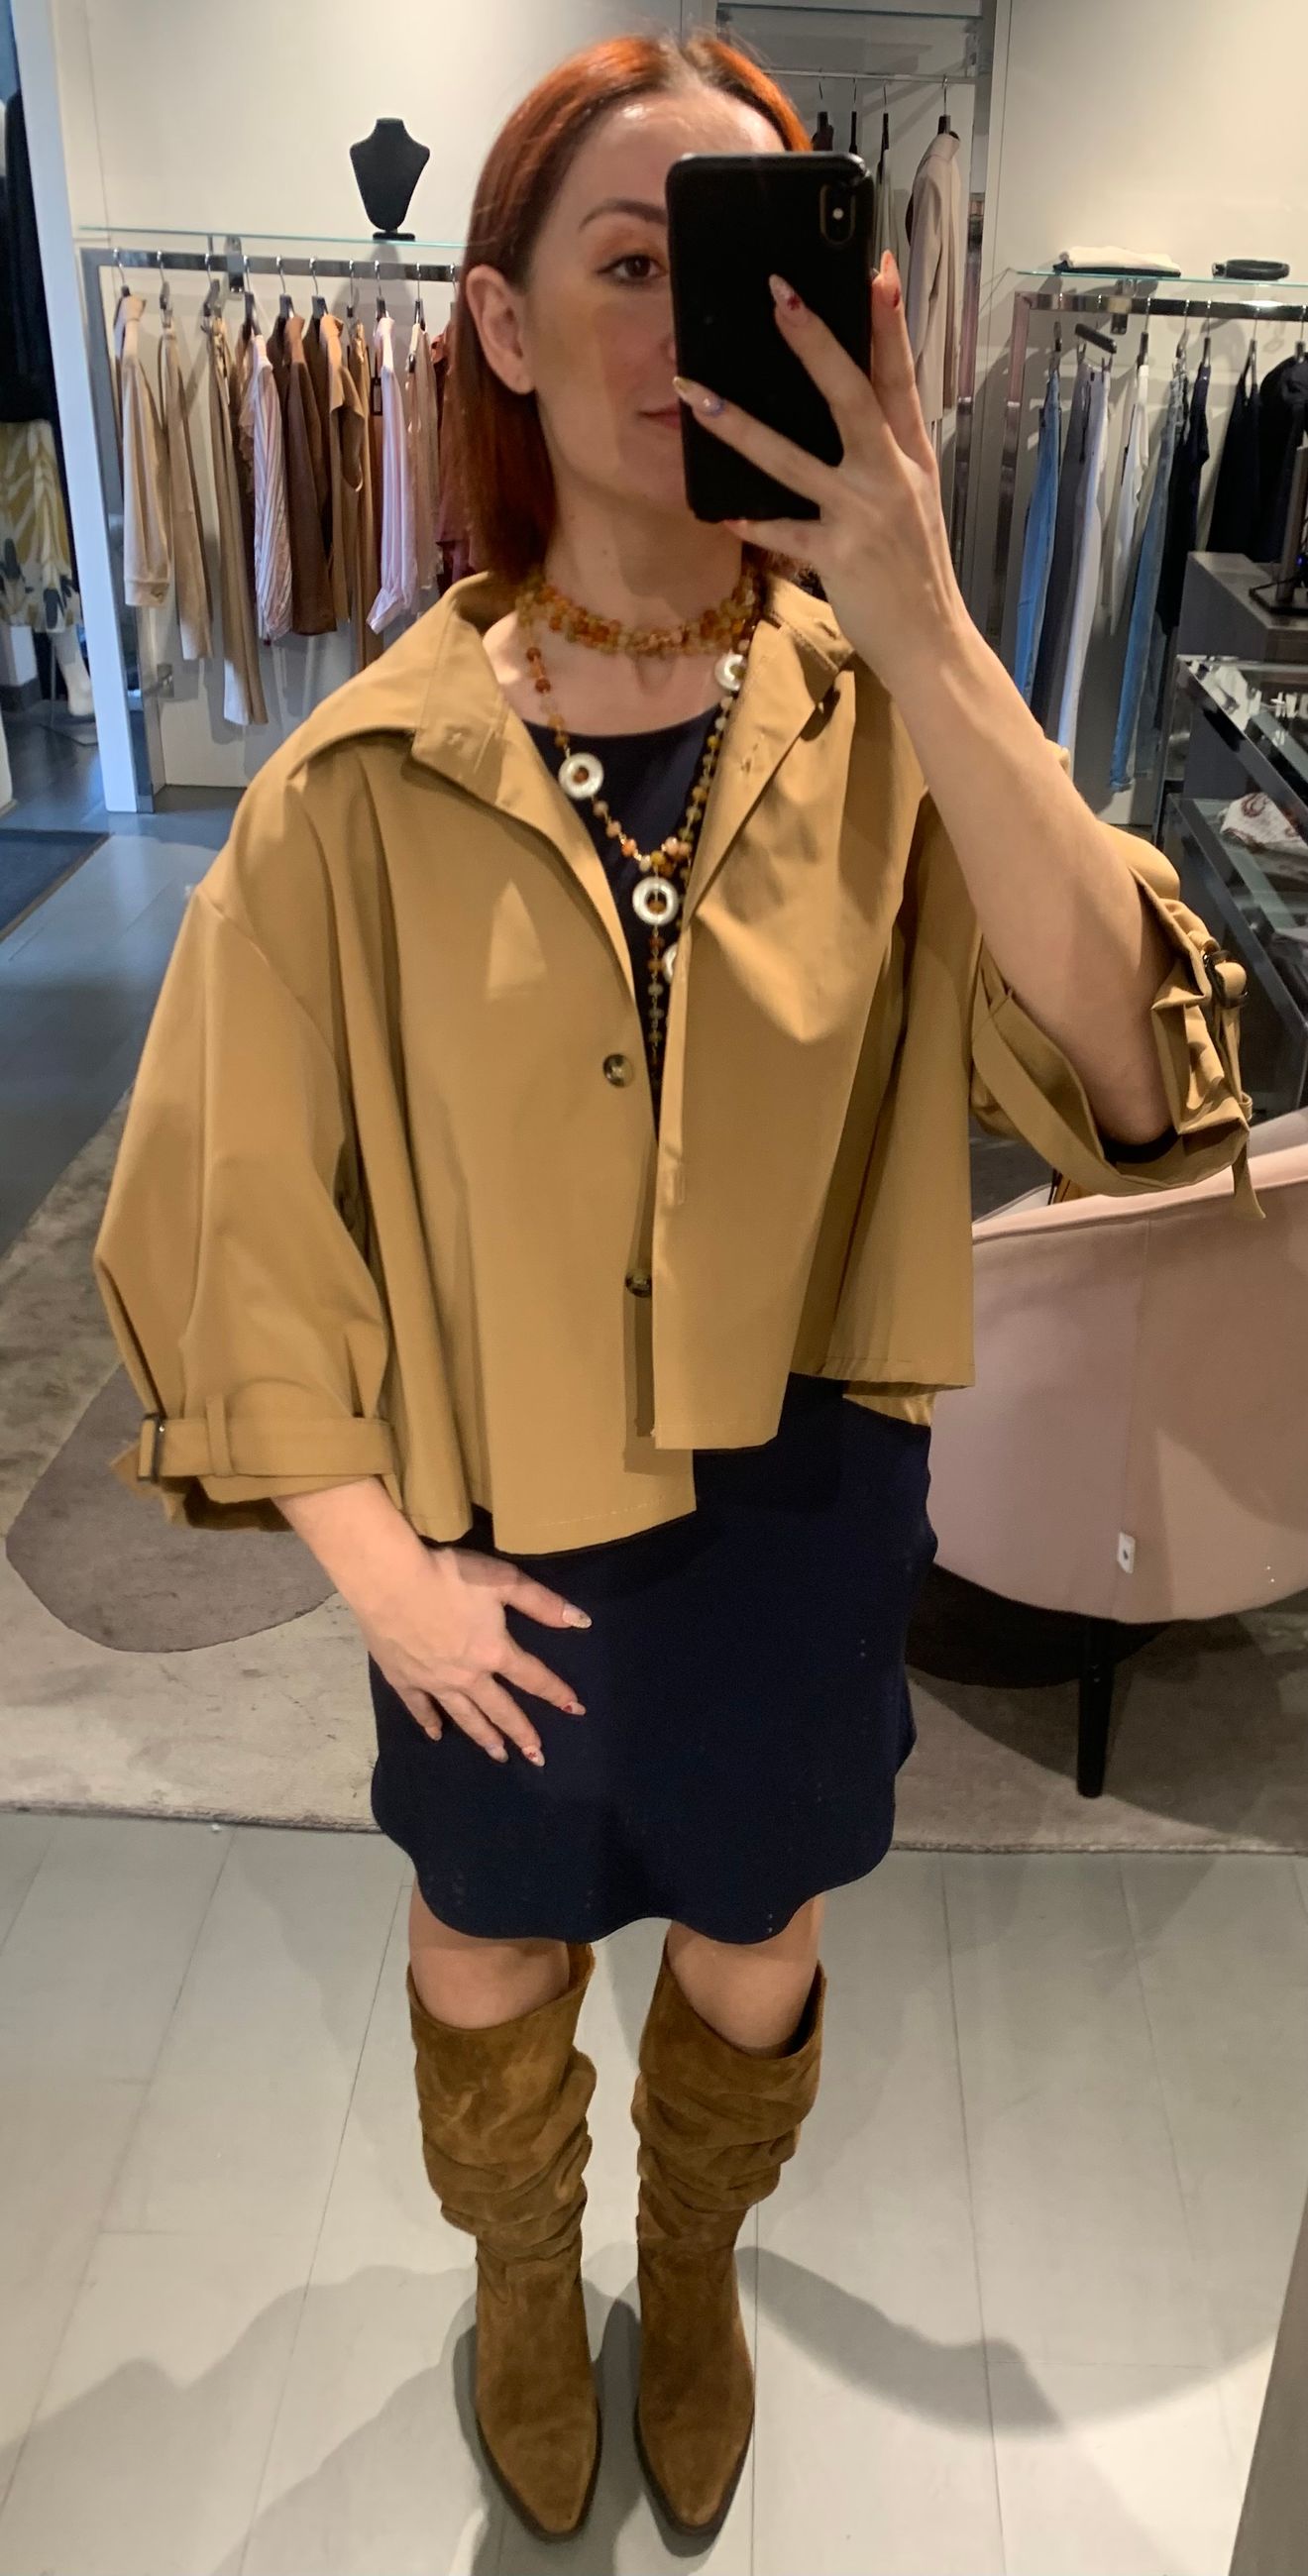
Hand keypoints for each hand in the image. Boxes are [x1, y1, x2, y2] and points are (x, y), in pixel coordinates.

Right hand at [356, 1545, 590, 1766]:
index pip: (533, 1677)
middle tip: (537, 1757)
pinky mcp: (404, 1680)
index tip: (575, 1709)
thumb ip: (542, 1603)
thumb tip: (582, 1622)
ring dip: (484, 1738)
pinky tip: (436, 1735)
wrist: (389, 1580)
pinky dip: (429, 1722)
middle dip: (522, 1733)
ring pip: (465, 1717)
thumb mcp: (503, 1581)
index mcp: (494, 1652)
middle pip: (501, 1709)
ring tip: (499, 1756)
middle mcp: (468, 1676)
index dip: (556, 1693)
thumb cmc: (449, 1575)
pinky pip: (420, 1708)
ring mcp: (434, 1683)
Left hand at [673, 252, 966, 690]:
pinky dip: (752, 521)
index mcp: (912, 457)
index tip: (878, 268)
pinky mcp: (837, 557)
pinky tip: (718, 507)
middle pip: (851, 396)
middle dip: (815, 342)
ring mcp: (862, 515)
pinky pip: (782, 534)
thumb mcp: (916, 501)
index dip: (889, 322)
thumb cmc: (916, 571)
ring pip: (793, 459)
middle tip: (779, 295)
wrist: (932, 642)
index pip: (901, 377)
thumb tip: (856, 407)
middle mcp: (890, 477)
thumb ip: (888, 453)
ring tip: (695, 394)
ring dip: (740, 425)